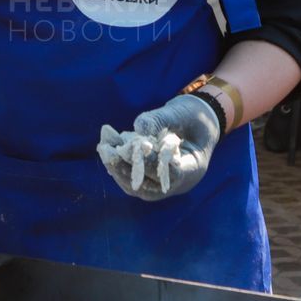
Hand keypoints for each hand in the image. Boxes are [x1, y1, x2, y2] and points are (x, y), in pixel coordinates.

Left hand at [98, 94, 221, 201]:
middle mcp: (178, 183)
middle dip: (124, 169)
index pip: (170, 174)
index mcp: (194, 168)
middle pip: (148, 187)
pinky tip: (107, 146)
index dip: (149, 163)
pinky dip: (118, 163)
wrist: (198, 123)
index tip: (127, 148)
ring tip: (103, 146)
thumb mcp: (182, 112)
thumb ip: (161, 120)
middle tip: (105, 149)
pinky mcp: (151, 179)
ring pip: (136, 186)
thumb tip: (138, 130)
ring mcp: (163, 184)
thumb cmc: (194, 116)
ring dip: (117, 167)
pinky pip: (132, 178)